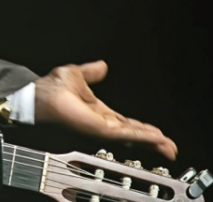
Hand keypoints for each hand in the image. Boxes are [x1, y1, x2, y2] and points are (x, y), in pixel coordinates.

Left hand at [34, 60, 176, 160]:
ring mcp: (103, 128)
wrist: (42, 95)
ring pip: (134, 137)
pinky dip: (143, 137)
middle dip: (153, 140)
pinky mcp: (102, 130)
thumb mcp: (79, 75)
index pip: (126, 123)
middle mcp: (103, 123)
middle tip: (169, 146)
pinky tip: (157, 138)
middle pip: (133, 134)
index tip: (157, 132)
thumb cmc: (52, 88)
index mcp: (99, 112)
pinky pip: (127, 134)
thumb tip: (102, 65)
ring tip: (169, 146)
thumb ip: (92, 72)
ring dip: (152, 141)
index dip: (142, 128)